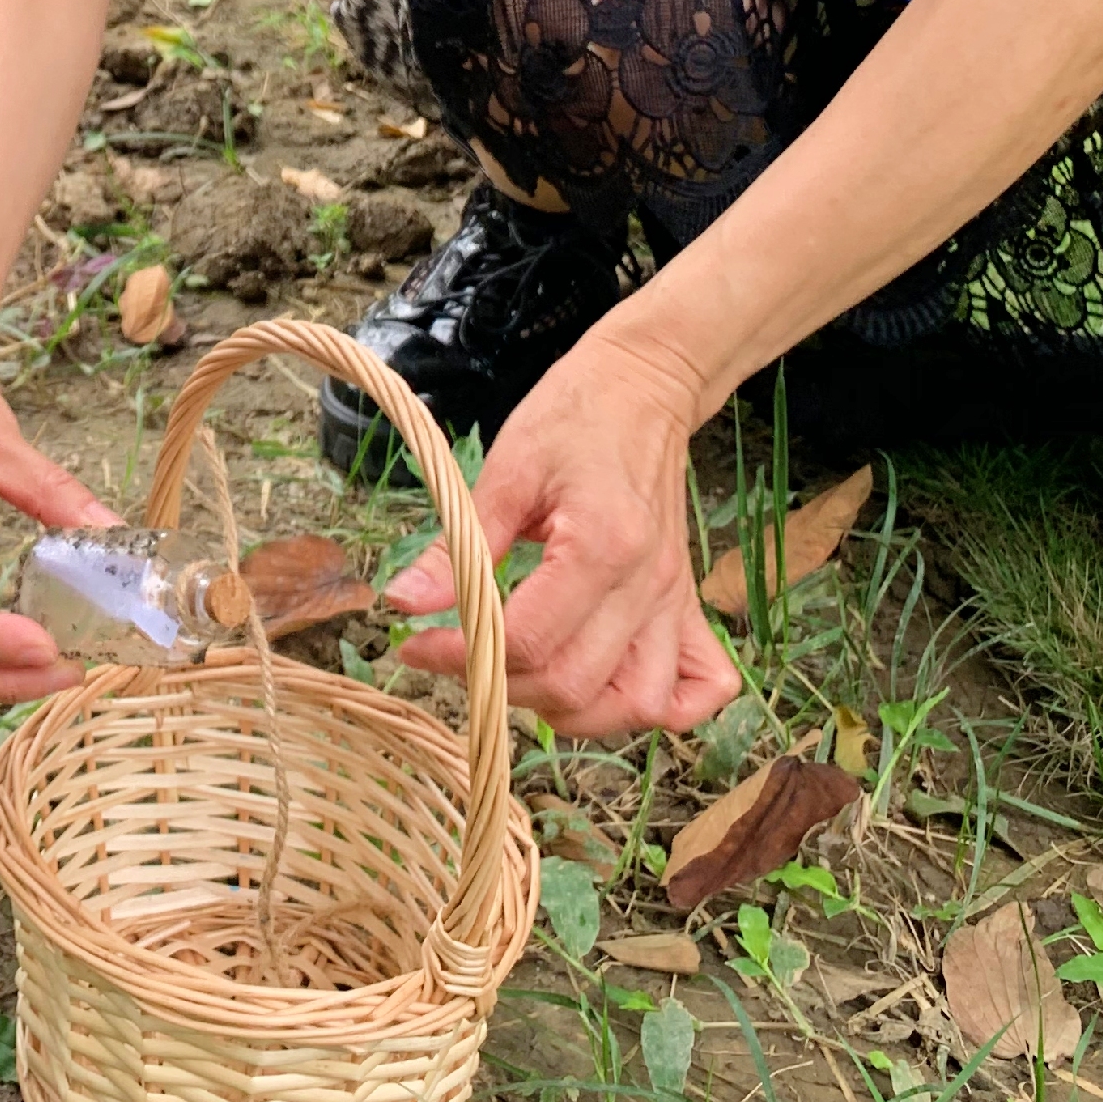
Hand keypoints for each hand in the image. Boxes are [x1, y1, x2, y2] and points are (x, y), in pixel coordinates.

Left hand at [383, 329, 737, 737]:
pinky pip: (700, 688)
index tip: (416, 643)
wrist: (642, 388)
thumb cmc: (573, 417)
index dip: (463, 656)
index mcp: (600, 545)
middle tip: (458, 656)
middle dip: (504, 688)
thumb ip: (459, 549)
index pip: (530, 641)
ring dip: (576, 713)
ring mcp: (674, 600)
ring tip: (525, 679)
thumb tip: (402, 604)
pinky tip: (612, 692)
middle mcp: (647, 585)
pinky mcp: (686, 604)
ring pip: (638, 704)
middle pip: (576, 684)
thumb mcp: (504, 471)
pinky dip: (662, 710)